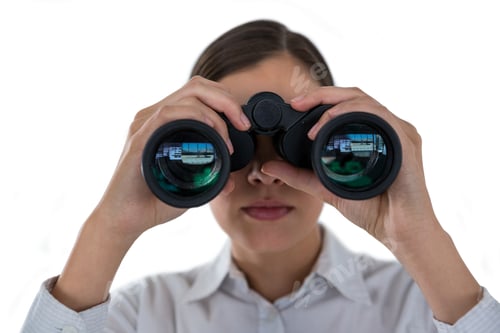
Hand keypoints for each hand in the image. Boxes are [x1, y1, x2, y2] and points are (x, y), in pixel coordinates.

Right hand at [93, 76, 249, 240]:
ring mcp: (145, 124)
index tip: (243, 125)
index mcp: (165, 121)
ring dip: (217, 113)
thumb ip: (209, 180)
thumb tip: (230, 183)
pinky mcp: (140, 137)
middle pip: (197, 86)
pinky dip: (196, 117)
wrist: (125, 220)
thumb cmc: (154, 202)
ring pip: (188, 95)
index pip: (199, 93)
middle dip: (228, 101)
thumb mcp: (190, 187)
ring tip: (229, 141)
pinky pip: (169, 113)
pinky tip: (211, 132)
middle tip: (243, 125)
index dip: (226, 100)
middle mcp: (154, 116)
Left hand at [261, 86, 439, 249]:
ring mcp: (398, 131)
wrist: (397, 230)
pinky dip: (352, 113)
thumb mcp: (324, 188)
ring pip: (364, 100)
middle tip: (298, 103)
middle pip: (353, 95)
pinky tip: (332, 122)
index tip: (294, 105)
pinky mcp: (405, 139)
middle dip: (322, 95)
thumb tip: (268, 166)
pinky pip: (378, 115)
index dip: (319, 99)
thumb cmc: (371, 209)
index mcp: (372, 133)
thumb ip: (298, 175)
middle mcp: (386, 128)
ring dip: (334, 104)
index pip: (345, 104)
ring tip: (312, 120)